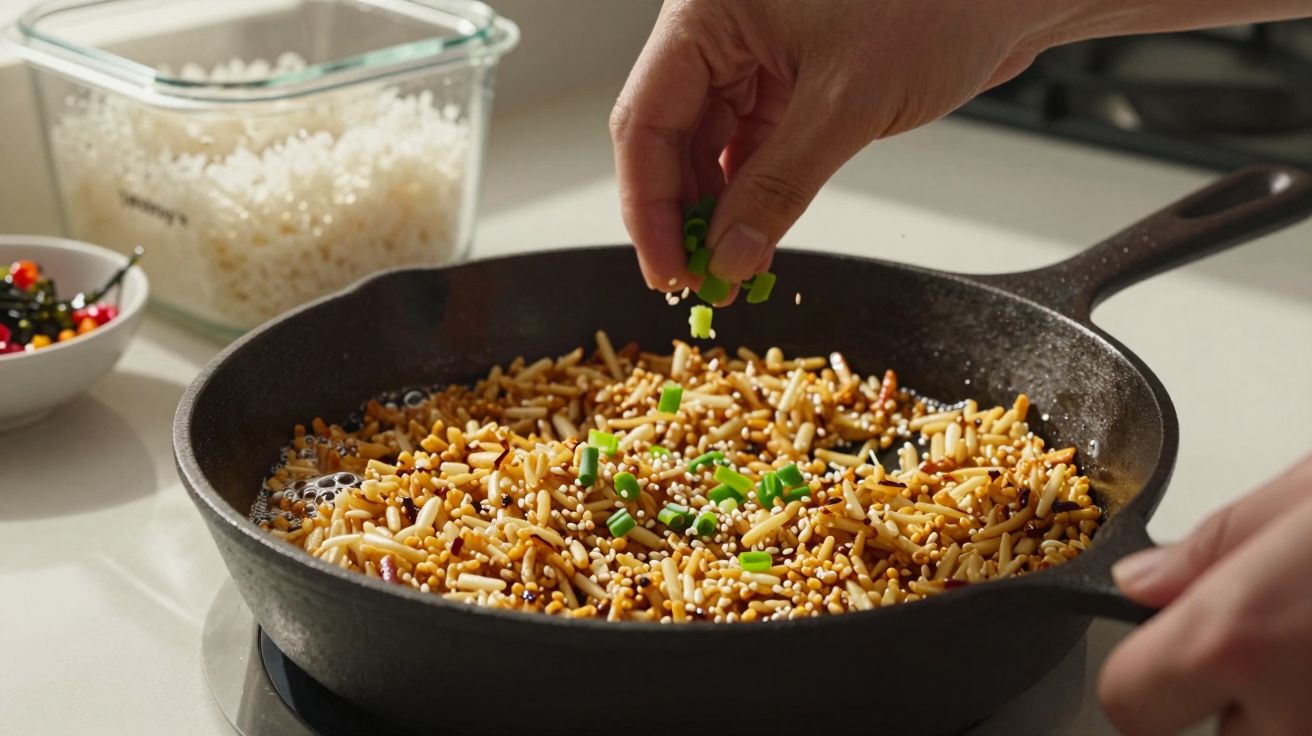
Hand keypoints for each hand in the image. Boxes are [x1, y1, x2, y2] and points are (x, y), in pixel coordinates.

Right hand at [609, 0, 1060, 292]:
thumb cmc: (938, 1)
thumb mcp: (847, 102)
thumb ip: (779, 186)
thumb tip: (729, 256)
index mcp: (707, 10)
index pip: (647, 119)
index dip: (649, 205)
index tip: (666, 270)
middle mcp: (721, 29)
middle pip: (669, 136)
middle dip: (681, 214)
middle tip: (697, 280)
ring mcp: (755, 54)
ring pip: (708, 147)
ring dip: (716, 211)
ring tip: (727, 269)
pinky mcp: (792, 79)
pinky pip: (751, 147)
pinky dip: (751, 195)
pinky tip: (752, 237)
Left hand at [1100, 454, 1311, 734]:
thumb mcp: (1304, 495)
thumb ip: (1208, 548)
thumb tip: (1140, 582)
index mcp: (1237, 636)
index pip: (1127, 705)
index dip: (1138, 675)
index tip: (1159, 646)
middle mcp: (1289, 711)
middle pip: (1207, 731)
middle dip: (1223, 691)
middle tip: (1264, 633)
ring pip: (1269, 735)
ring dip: (1279, 701)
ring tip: (1306, 633)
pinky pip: (1307, 727)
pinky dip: (1311, 700)